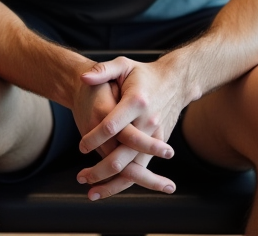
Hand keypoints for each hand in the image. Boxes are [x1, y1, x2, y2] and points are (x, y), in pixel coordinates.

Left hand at [75, 56, 190, 198]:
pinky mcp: (159, 144)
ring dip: (113, 183)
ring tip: (91, 192)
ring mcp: (155, 135)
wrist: (176, 81)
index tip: (81, 147)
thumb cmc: (143, 73)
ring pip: (134, 167)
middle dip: (101, 169)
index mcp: (136, 101)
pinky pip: (142, 167)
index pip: (112, 125)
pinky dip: (127, 181)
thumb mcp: (123, 65)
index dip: (95, 137)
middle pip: (123, 154)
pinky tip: (109, 189)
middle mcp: (147, 121)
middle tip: (81, 177)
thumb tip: (83, 78)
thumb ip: (102, 70)